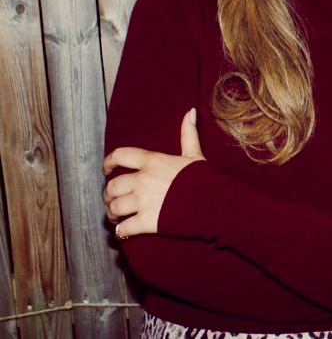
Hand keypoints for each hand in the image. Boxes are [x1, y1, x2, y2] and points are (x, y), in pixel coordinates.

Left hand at [102, 108, 204, 238]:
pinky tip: (124, 230)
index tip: (106, 169)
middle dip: (109, 194)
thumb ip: (188, 133)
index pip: (119, 156)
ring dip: (113, 213)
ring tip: (117, 216)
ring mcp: (143, 201)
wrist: (215, 204)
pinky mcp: (146, 222)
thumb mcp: (194, 154)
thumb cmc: (205, 178)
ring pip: (114, 208)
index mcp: (152, 161)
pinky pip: (122, 228)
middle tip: (113, 199)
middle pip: (112, 186)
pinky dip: (120, 231)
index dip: (108, 162)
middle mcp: (143, 180)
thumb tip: (190, 111)